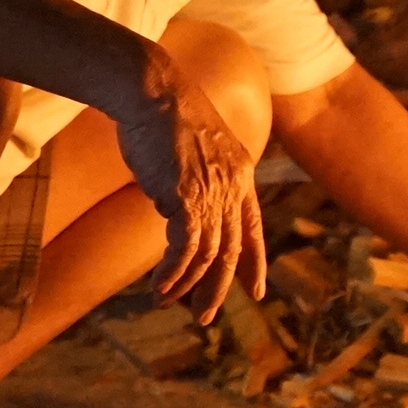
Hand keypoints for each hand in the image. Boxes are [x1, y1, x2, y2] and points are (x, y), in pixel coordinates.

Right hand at [111, 53, 264, 322]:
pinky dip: (172, 272)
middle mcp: (232, 186)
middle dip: (218, 288)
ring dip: (186, 284)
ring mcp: (211, 192)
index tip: (256, 291)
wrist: (151, 90)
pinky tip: (160, 286)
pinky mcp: (186, 198)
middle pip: (232, 250)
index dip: (255, 262)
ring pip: (208, 254)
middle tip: (205, 316)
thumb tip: (178, 209)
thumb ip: (197, 179)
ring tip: (165, 300)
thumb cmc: (161, 115)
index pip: (252, 228)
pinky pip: (185, 249)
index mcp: (239, 174)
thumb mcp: (191, 150)